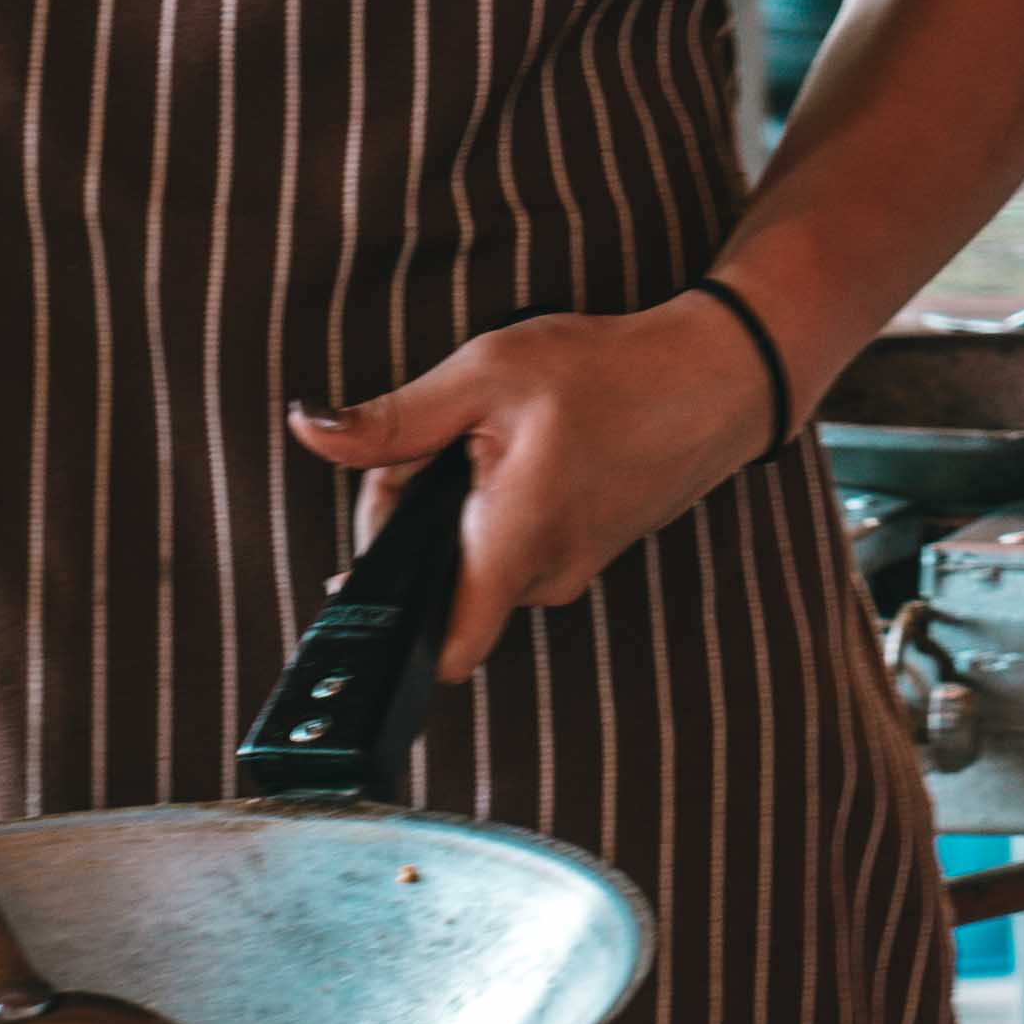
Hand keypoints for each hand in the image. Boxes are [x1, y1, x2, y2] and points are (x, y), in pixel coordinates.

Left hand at [292, 304, 783, 686]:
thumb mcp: (488, 374)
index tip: (364, 566)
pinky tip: (524, 453)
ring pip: (471, 561)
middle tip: (443, 441)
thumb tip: (307, 430)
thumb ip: (393, 419)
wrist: (716, 378)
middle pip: (434, 582)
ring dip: (455, 508)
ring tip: (496, 439)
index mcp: (511, 545)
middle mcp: (543, 577)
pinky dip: (495, 507)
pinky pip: (510, 550)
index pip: (437, 651)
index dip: (384, 620)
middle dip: (412, 516)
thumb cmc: (610, 373)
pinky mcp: (583, 555)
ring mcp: (569, 571)